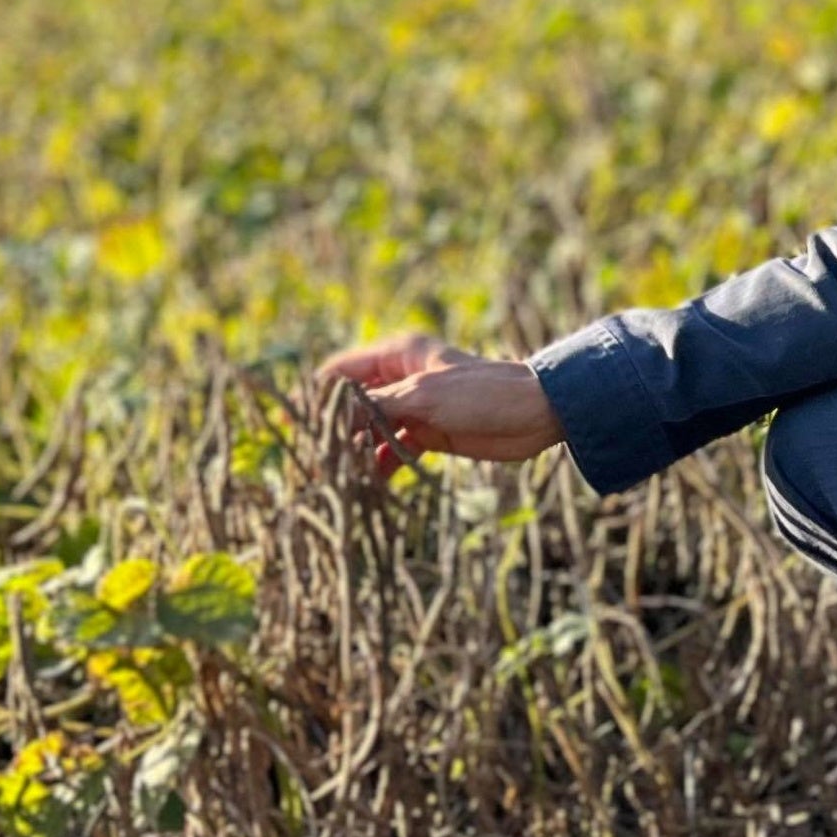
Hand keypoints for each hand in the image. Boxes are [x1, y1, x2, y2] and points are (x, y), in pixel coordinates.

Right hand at [313, 331, 566, 470]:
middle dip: (337, 430)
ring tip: (344, 476)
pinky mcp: (430, 432)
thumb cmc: (483, 392)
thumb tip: (338, 418)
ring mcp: (415, 407)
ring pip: (373, 429)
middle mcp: (401, 378)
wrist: (536, 414)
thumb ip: (380, 405)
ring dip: (359, 450)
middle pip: (355, 403)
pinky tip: (373, 481)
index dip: (320, 397)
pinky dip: (384, 462)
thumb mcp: (424, 396)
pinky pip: (395, 448)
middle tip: (319, 461)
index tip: (301, 425)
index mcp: (397, 355)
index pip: (343, 372)